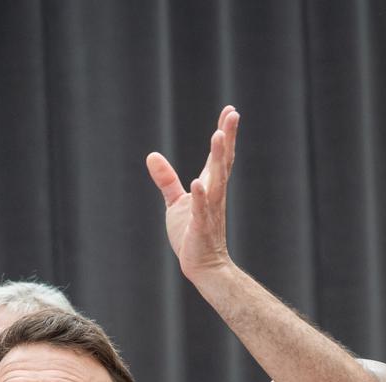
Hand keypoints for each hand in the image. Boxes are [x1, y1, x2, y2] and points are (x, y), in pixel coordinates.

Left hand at [146, 105, 238, 278]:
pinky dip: (199, 197)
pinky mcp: (200, 228)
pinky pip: (201, 210)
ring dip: (216, 160)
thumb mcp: (175, 202)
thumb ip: (166, 179)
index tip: (231, 111)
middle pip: (222, 163)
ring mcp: (208, 211)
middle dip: (226, 139)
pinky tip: (197, 183)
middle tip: (233, 115)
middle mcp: (213, 195)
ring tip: (217, 137)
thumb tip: (152, 155)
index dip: (224, 134)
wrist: (203, 266)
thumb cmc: (191, 234)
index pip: (218, 157)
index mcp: (208, 187)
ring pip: (215, 182)